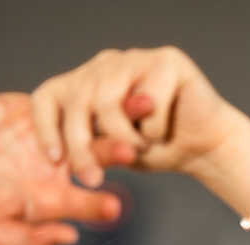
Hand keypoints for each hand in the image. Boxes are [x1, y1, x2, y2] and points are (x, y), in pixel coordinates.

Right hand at [0, 92, 122, 244]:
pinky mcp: (24, 110)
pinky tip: (89, 89)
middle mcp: (53, 166)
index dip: (100, 203)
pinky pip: (51, 101)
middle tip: (134, 145)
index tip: (114, 207)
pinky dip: (68, 97)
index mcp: (51, 198)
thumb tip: (70, 239)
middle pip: (94, 155)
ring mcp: (41, 135)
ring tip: (129, 106)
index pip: (86, 200)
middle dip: (115, 149)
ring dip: (103, 114)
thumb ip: (30, 239)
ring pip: (80, 122)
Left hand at [30, 47, 246, 185]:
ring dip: (123, 137)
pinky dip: (154, 128)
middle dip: (81, 145)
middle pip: (76, 99)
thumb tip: (54, 158)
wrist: (204, 148)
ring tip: (140, 149)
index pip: (48, 94)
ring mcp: (135, 59)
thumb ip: (87, 146)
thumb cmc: (156, 149)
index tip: (54, 161)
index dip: (45, 127)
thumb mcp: (111, 153)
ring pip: (107, 98)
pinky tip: (164, 131)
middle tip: (92, 179)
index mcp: (85, 82)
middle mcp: (106, 65)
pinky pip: (148, 100)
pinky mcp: (167, 62)